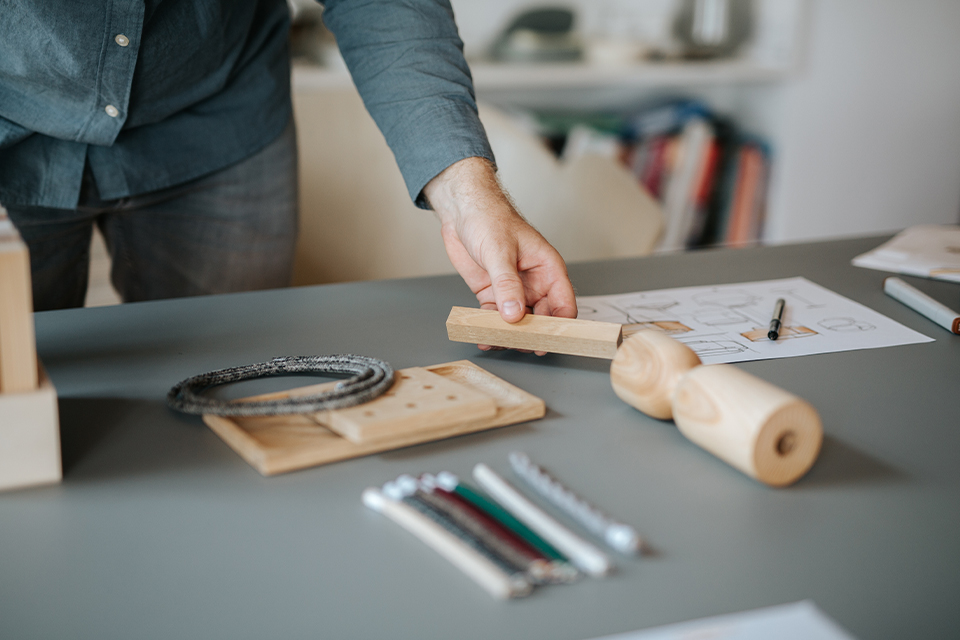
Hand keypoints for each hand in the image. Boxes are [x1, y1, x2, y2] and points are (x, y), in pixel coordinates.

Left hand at [423, 157, 576, 347]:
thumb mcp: (500, 251)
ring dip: (509, 334)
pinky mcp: (492, 293)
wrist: (462, 209)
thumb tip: (515, 314)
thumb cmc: (489, 218)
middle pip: (541, 318)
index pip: (563, 304)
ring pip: (517, 321)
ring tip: (497, 342)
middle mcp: (534, 283)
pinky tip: (483, 337)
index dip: (559, 325)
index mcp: (548, 269)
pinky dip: (489, 328)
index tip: (547, 340)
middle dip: (531, 334)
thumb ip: (507, 284)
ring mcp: (513, 290)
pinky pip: (495, 317)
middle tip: (519, 346)